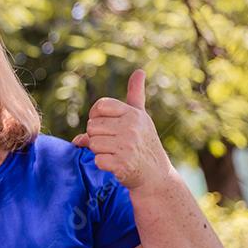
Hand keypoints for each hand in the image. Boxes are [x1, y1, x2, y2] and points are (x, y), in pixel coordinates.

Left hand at [72, 69, 172, 190]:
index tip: (105, 124)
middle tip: (113, 143)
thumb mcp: (141, 117)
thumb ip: (136, 95)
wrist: (155, 175)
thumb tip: (139, 71)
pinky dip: (103, 164)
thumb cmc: (144, 143)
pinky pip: (97, 160)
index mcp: (133, 114)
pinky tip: (117, 164)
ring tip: (116, 153)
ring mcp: (127, 146)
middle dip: (97, 136)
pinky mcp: (122, 164)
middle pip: (92, 126)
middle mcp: (131, 127)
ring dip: (99, 151)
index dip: (96, 116)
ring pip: (92, 143)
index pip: (100, 106)